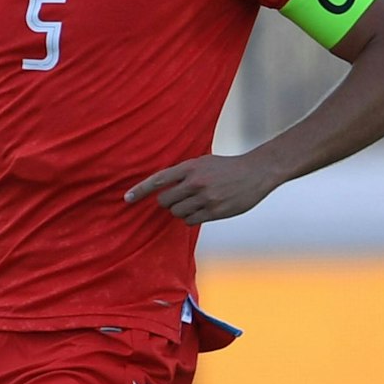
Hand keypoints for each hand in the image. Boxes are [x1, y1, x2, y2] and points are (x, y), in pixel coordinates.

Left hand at [124, 154, 276, 224]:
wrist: (256, 172)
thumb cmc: (227, 167)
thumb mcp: (204, 162)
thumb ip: (184, 172)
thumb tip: (163, 188)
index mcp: (190, 167)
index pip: (158, 180)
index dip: (140, 190)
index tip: (127, 199)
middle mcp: (196, 183)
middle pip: (165, 201)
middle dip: (168, 203)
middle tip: (178, 199)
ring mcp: (206, 198)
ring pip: (177, 213)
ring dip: (180, 211)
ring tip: (194, 203)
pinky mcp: (215, 211)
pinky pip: (190, 221)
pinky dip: (191, 218)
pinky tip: (201, 210)